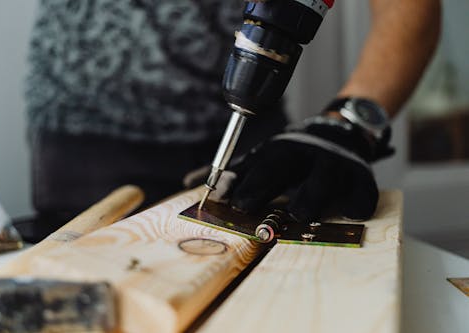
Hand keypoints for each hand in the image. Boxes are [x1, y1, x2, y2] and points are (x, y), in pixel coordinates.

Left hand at [214, 115, 393, 222]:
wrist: (340, 133)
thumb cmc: (294, 155)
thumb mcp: (264, 158)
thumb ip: (233, 173)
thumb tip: (190, 183)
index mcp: (280, 150)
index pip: (258, 165)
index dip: (244, 184)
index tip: (229, 204)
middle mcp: (305, 154)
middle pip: (282, 166)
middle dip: (263, 185)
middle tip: (246, 206)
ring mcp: (334, 164)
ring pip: (323, 178)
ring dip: (310, 195)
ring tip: (300, 213)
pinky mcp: (361, 177)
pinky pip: (362, 191)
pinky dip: (357, 203)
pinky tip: (350, 213)